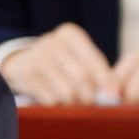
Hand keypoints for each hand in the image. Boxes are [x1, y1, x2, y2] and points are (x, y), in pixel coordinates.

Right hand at [0, 23, 115, 104]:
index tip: (113, 94)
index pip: (93, 59)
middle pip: (81, 77)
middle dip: (89, 96)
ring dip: (73, 102)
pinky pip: (50, 98)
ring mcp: (36, 56)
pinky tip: (56, 100)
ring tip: (73, 101)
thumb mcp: (79, 58)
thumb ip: (99, 72)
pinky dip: (57, 105)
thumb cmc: (62, 63)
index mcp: (69, 33)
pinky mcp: (25, 73)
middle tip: (89, 102)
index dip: (105, 80)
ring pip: (66, 91)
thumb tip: (115, 92)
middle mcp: (51, 41)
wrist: (24, 62)